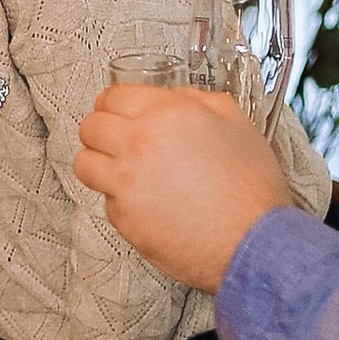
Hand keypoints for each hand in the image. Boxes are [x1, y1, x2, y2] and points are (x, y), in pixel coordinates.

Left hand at [72, 84, 292, 289]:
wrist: (253, 243)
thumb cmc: (252, 189)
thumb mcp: (237, 124)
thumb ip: (199, 101)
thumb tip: (175, 98)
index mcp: (167, 115)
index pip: (113, 96)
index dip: (113, 103)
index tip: (116, 111)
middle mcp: (140, 145)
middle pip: (91, 126)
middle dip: (101, 130)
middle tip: (116, 139)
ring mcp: (127, 184)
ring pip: (84, 163)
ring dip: (98, 163)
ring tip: (119, 169)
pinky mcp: (123, 218)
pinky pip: (105, 200)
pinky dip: (119, 199)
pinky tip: (145, 201)